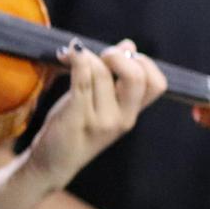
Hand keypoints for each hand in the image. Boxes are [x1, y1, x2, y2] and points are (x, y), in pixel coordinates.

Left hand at [24, 39, 166, 189]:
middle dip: (118, 57)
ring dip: (87, 57)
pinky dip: (76, 61)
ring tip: (72, 56)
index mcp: (132, 114)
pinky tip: (67, 54)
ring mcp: (100, 120)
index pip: (156, 84)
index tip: (125, 58)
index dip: (144, 63)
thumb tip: (129, 45)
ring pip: (101, 74)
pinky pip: (81, 81)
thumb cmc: (77, 129)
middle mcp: (122, 118)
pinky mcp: (77, 118)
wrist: (52, 163)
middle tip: (102, 56)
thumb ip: (118, 78)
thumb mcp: (103, 105)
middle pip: (136, 77)